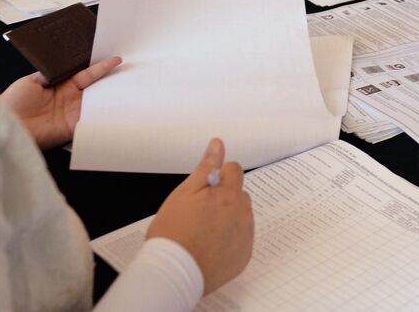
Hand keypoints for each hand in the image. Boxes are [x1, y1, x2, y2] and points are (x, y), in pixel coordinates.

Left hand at [0, 55, 121, 149]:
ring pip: (96, 102)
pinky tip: (114, 106)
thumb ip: (51, 72)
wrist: (7, 125)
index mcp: (60, 85)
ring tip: (125, 85)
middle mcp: (69, 98)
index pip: (85, 74)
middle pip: (94, 87)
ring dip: (109, 96)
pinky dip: (102, 115)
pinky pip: (91, 120)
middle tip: (126, 70)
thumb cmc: (12, 103)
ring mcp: (72, 113)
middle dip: (109, 79)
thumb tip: (67, 62)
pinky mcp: (72, 127)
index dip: (99, 67)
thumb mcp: (31, 80)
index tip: (114, 59)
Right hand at [148, 138, 254, 294]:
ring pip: (242, 216)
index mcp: (228, 195)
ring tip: (204, 230)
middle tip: (200, 211)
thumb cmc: (174, 234)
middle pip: (239, 194)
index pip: (234, 170)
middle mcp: (242, 214)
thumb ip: (206, 167)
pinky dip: (231, 239)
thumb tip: (218, 144)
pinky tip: (212, 245)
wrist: (174, 272)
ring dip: (229, 217)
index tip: (206, 187)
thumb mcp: (184, 193)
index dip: (218, 175)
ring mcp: (245, 236)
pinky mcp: (244, 255)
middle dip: (224, 197)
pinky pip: (242, 239)